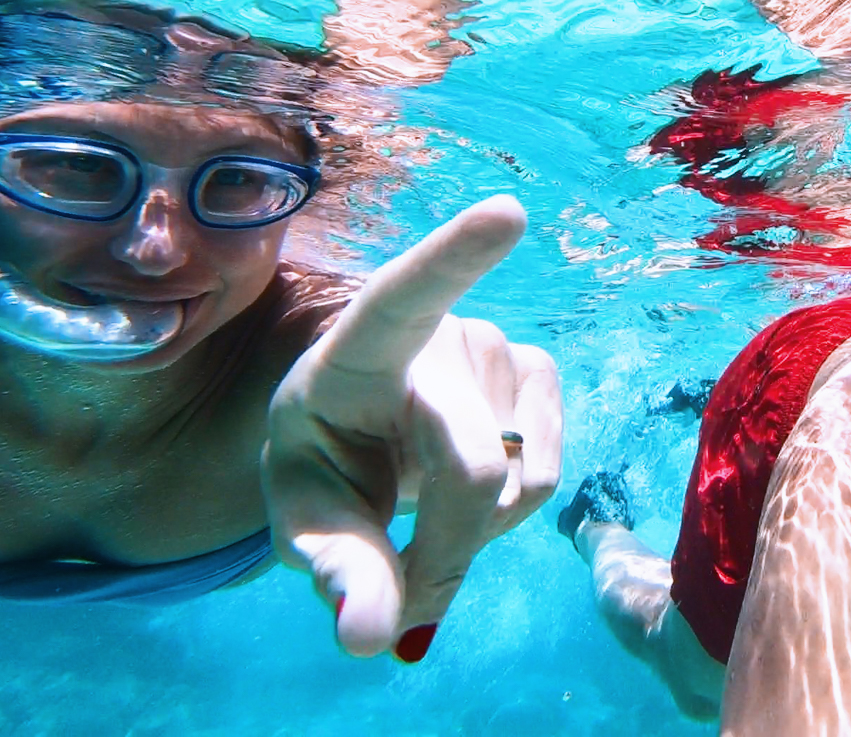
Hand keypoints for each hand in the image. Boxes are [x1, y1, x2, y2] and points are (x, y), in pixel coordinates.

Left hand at [262, 194, 561, 659]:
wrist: (362, 434)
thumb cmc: (325, 463)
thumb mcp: (305, 518)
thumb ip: (335, 572)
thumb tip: (373, 638)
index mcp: (363, 342)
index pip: (407, 291)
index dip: (458, 254)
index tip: (507, 213)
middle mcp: (444, 331)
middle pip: (473, 469)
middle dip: (444, 552)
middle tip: (404, 604)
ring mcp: (501, 347)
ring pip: (517, 483)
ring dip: (473, 532)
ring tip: (423, 507)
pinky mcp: (540, 373)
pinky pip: (546, 475)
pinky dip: (508, 513)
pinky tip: (469, 486)